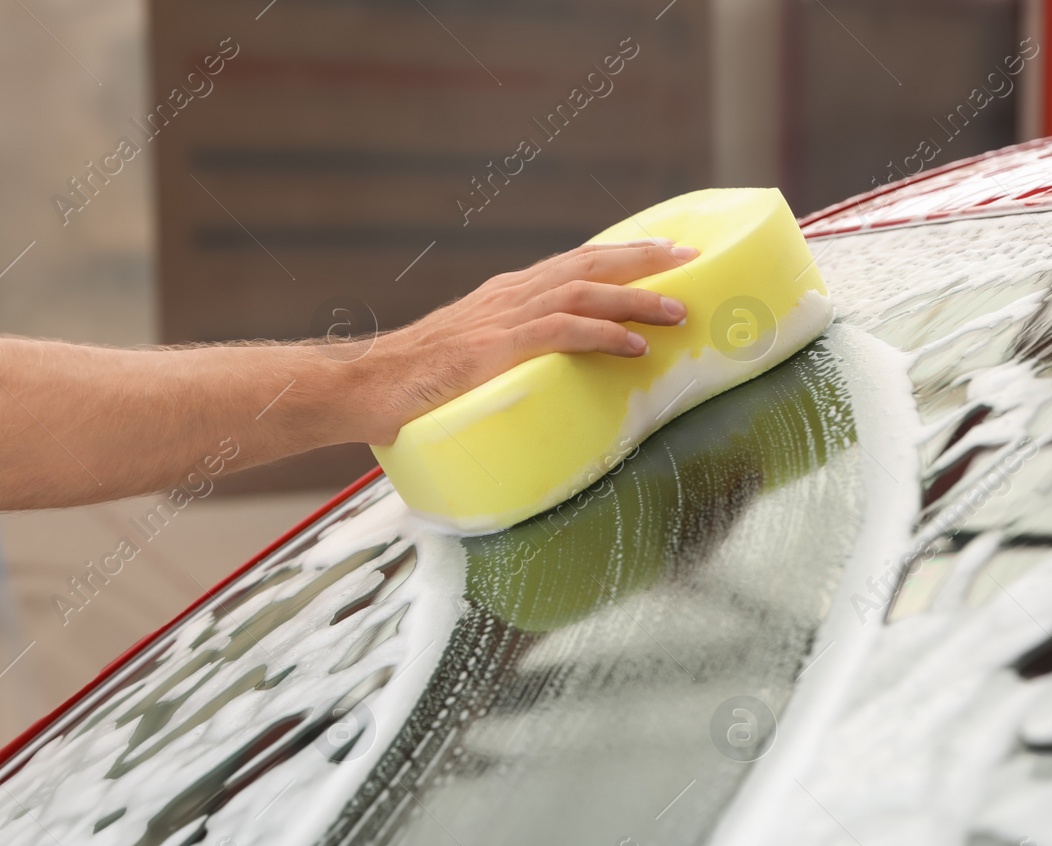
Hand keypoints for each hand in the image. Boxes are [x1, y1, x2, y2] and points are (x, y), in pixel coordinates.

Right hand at [354, 240, 698, 443]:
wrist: (360, 385)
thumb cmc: (411, 384)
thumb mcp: (470, 362)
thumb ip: (508, 362)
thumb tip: (544, 384)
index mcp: (505, 296)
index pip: (575, 264)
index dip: (623, 257)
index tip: (666, 254)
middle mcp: (508, 295)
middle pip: (588, 264)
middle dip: (644, 259)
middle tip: (691, 259)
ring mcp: (501, 319)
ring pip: (583, 293)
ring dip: (636, 299)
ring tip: (678, 311)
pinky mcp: (494, 348)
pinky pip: (561, 332)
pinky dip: (603, 335)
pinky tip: (635, 346)